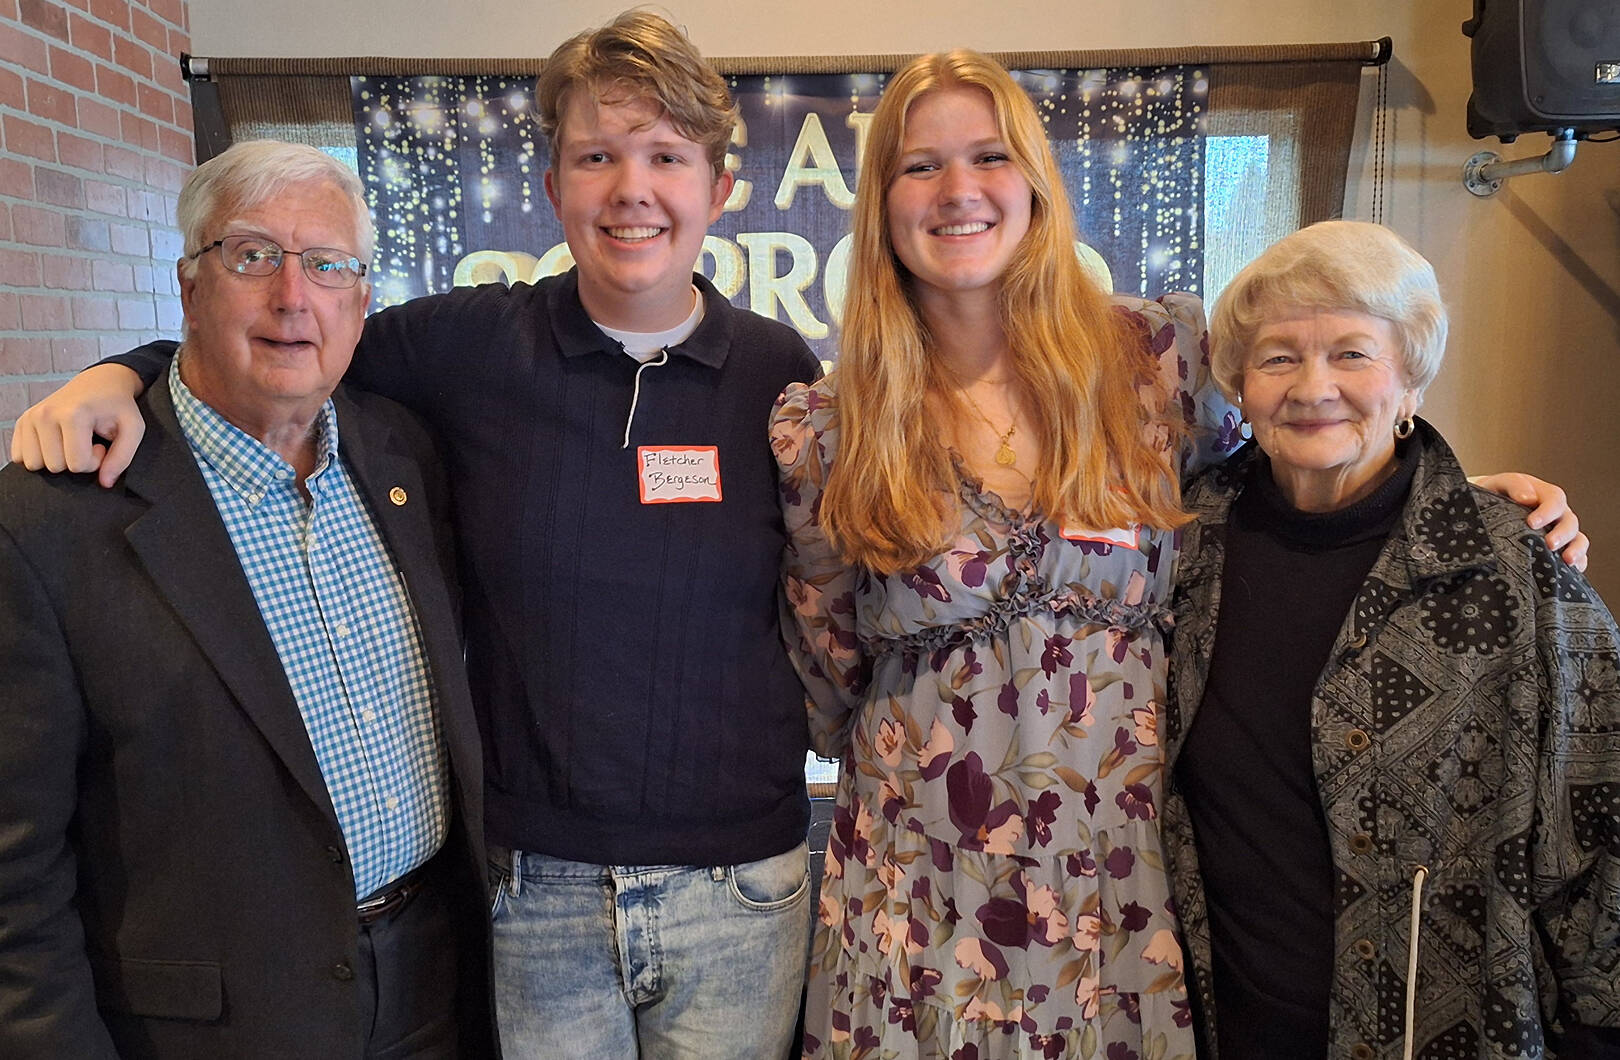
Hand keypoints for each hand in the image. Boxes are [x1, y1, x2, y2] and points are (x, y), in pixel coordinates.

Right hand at [8, 364, 145, 487]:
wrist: (100, 382)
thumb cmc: (117, 406)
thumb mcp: (133, 428)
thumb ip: (122, 458)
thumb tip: (105, 483)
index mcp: (73, 415)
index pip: (77, 465)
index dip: (95, 461)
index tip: (100, 444)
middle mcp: (45, 415)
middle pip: (55, 466)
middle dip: (75, 461)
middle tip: (87, 442)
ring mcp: (30, 418)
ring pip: (35, 465)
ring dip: (57, 459)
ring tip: (73, 441)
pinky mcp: (21, 422)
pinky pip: (20, 457)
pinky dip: (40, 456)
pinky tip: (56, 442)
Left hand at [1470, 472, 1588, 571]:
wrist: (1487, 510)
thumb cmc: (1495, 495)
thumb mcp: (1500, 485)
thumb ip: (1513, 485)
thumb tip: (1527, 498)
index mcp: (1544, 495)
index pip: (1555, 500)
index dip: (1548, 511)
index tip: (1532, 523)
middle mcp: (1557, 514)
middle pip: (1570, 522)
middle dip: (1562, 534)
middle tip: (1549, 544)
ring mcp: (1561, 532)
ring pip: (1578, 539)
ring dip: (1576, 549)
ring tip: (1566, 560)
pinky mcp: (1561, 550)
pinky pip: (1578, 557)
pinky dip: (1579, 562)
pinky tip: (1571, 570)